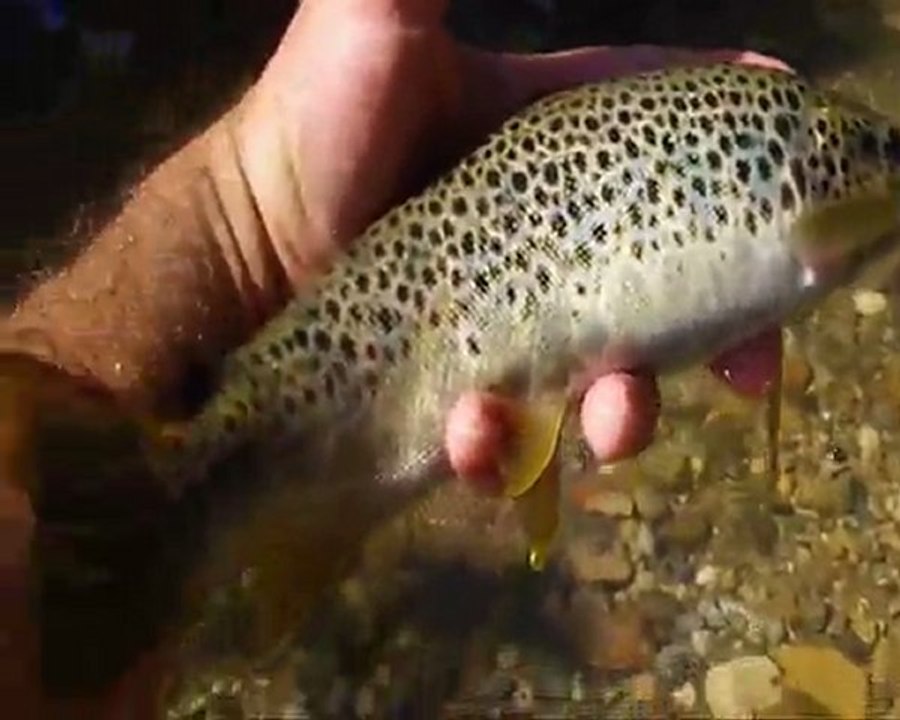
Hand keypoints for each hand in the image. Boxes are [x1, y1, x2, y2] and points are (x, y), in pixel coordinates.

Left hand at [232, 0, 786, 488]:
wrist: (241, 252)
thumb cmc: (311, 132)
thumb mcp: (376, 26)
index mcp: (552, 151)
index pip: (671, 152)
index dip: (741, 171)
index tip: (802, 198)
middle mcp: (545, 241)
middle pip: (665, 291)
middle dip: (723, 334)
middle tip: (749, 367)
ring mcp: (510, 326)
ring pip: (603, 382)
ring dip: (623, 412)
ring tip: (605, 419)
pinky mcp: (466, 392)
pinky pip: (512, 435)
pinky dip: (505, 444)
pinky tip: (477, 429)